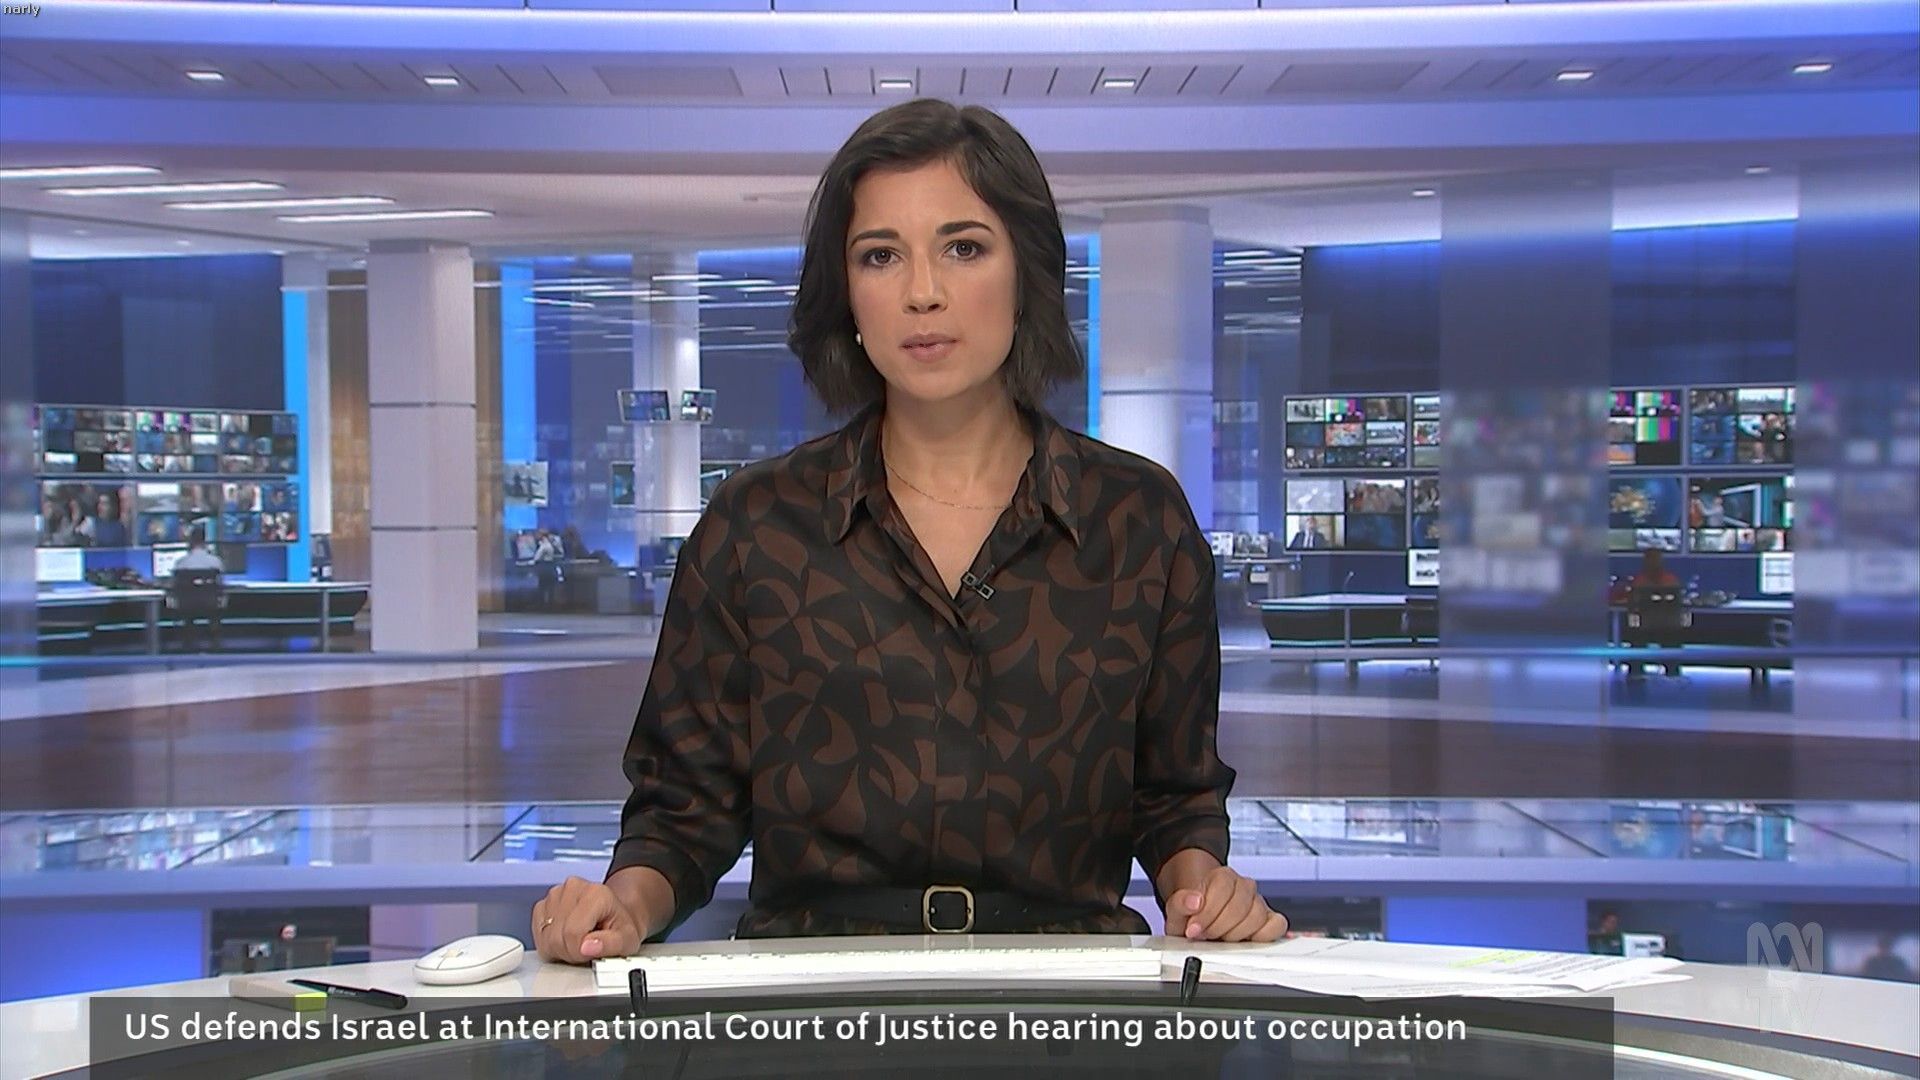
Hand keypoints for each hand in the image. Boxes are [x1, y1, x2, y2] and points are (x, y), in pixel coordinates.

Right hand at [533, 876, 649, 964]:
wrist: (613, 915)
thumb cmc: (619, 927)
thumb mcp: (627, 940)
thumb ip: (610, 945)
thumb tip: (587, 948)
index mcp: (596, 893)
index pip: (573, 934)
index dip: (580, 952)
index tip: (591, 951)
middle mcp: (573, 888)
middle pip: (556, 937)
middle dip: (570, 952)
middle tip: (586, 948)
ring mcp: (555, 894)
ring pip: (545, 937)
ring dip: (559, 949)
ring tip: (578, 942)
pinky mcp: (543, 904)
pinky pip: (537, 934)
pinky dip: (549, 943)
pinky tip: (565, 938)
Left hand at [1163, 866, 1288, 942]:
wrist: (1200, 918)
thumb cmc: (1192, 913)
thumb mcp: (1175, 910)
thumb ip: (1180, 902)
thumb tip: (1194, 901)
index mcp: (1222, 877)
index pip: (1223, 887)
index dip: (1207, 912)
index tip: (1194, 929)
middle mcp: (1243, 886)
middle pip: (1240, 905)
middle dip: (1219, 926)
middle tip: (1206, 935)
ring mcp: (1258, 903)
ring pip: (1258, 916)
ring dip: (1236, 933)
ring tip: (1221, 939)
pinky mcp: (1269, 920)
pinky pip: (1277, 925)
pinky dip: (1264, 935)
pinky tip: (1245, 941)